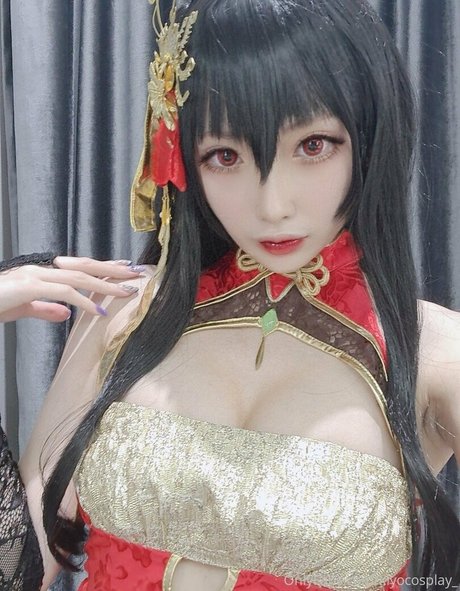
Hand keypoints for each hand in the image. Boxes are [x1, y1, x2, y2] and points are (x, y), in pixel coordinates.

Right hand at [0, 257, 144, 322]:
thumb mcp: (22, 307)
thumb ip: (44, 308)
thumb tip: (66, 313)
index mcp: (41, 273)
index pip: (78, 267)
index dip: (102, 268)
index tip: (123, 269)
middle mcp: (41, 270)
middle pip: (84, 267)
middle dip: (112, 270)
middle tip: (136, 273)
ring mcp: (35, 276)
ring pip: (79, 277)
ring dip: (106, 284)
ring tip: (128, 292)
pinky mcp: (29, 287)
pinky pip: (64, 293)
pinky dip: (84, 302)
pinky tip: (99, 312)